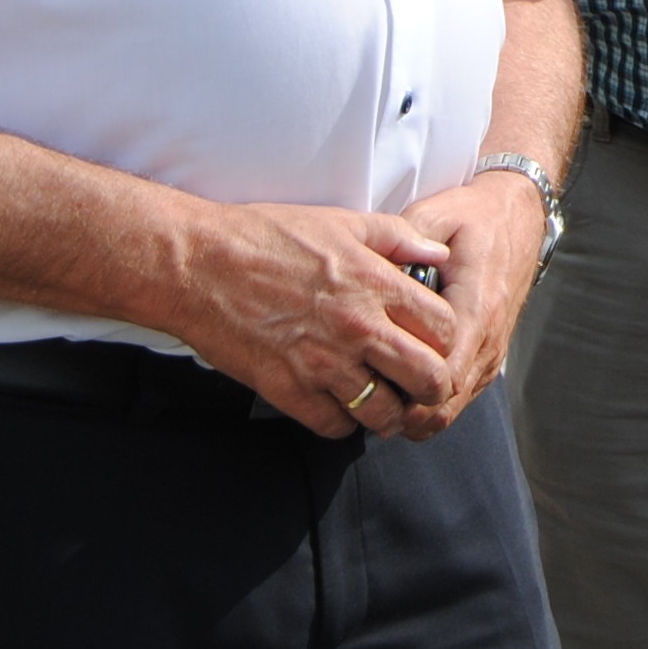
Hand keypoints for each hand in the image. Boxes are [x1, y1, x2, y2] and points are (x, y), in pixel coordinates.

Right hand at [168, 202, 464, 438]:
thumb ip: (398, 238)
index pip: (444, 327)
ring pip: (382, 412)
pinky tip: (340, 408)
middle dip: (432, 386)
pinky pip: (333, 426)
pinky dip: (343, 424)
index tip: (437, 342)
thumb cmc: (268, 236)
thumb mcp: (343, 222)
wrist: (199, 265)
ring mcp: (322, 363)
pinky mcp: (286, 389)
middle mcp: (357, 328)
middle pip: (426, 377)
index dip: (448, 339)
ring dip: (389, 413)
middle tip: (422, 386)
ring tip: (384, 405)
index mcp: (376, 285)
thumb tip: (440, 254)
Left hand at [372, 173, 554, 440]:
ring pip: (452, 409)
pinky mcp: (491, 355)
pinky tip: (401, 384)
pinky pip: (460, 397)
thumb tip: (367, 279)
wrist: (519, 215)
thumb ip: (401, 246)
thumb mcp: (433, 216)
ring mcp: (492, 351)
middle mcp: (489, 337)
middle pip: (444, 404)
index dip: (401, 390)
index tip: (364, 383)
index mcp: (476, 306)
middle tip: (360, 396)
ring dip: (414, 411)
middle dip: (401, 412)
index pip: (441, 374)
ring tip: (376, 393)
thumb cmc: (474, 217)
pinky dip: (429, 402)